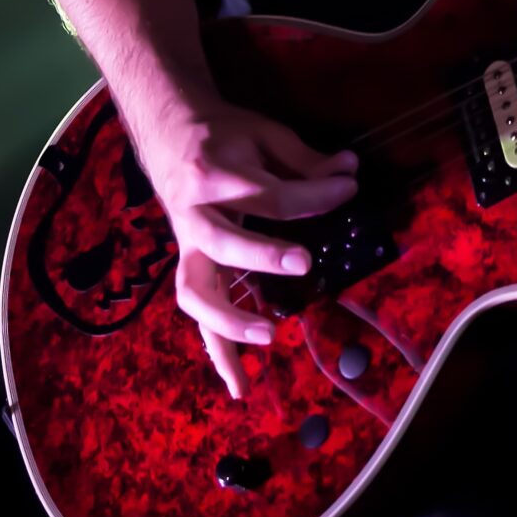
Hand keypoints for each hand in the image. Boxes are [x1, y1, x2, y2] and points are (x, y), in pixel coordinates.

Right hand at [134, 102, 357, 400]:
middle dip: (261, 256)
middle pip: (222, 244)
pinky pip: (199, 315)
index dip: (315, 195)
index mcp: (213, 174)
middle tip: (304, 262)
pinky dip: (218, 351)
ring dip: (229, 323)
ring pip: (196, 293)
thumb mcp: (263, 132)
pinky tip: (241, 384)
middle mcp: (193, 215)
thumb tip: (349, 174)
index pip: (270, 194)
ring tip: (269, 338)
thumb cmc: (222, 133)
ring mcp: (187, 247)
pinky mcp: (190, 268)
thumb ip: (305, 158)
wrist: (167, 133)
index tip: (349, 191)